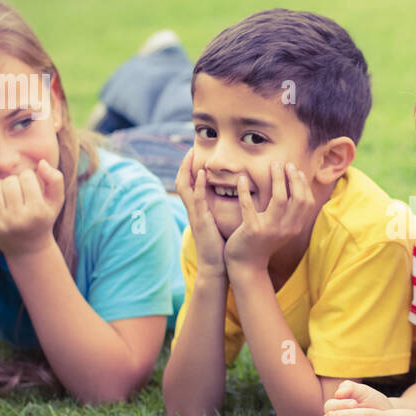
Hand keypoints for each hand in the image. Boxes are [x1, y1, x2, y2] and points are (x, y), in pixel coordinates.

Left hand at [0, 158, 64, 256]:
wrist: (27, 248)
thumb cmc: (43, 218)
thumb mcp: (56, 201)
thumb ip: (55, 179)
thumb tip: (41, 162)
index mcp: (37, 211)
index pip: (27, 177)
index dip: (29, 176)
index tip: (30, 184)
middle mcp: (19, 219)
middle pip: (10, 181)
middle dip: (14, 180)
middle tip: (17, 187)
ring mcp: (1, 224)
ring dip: (0, 185)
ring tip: (7, 191)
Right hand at [174, 150, 224, 277]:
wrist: (217, 266)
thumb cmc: (222, 246)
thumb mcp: (221, 223)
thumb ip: (223, 210)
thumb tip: (234, 199)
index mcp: (199, 209)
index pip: (190, 184)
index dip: (190, 169)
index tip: (195, 154)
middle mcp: (194, 210)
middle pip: (182, 182)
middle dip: (184, 165)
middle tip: (190, 149)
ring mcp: (196, 215)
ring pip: (185, 188)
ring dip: (188, 170)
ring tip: (191, 154)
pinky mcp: (201, 221)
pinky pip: (197, 200)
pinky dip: (199, 185)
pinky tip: (203, 174)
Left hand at [224, 162, 316, 272]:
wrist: (246, 264)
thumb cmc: (262, 242)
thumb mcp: (281, 229)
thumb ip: (289, 213)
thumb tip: (296, 189)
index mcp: (294, 227)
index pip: (306, 201)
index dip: (303, 184)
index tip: (295, 170)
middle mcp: (286, 228)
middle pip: (296, 198)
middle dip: (292, 177)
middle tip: (284, 164)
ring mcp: (270, 230)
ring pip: (279, 199)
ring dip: (277, 179)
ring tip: (272, 165)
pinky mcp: (252, 230)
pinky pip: (249, 206)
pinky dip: (244, 191)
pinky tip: (241, 179)